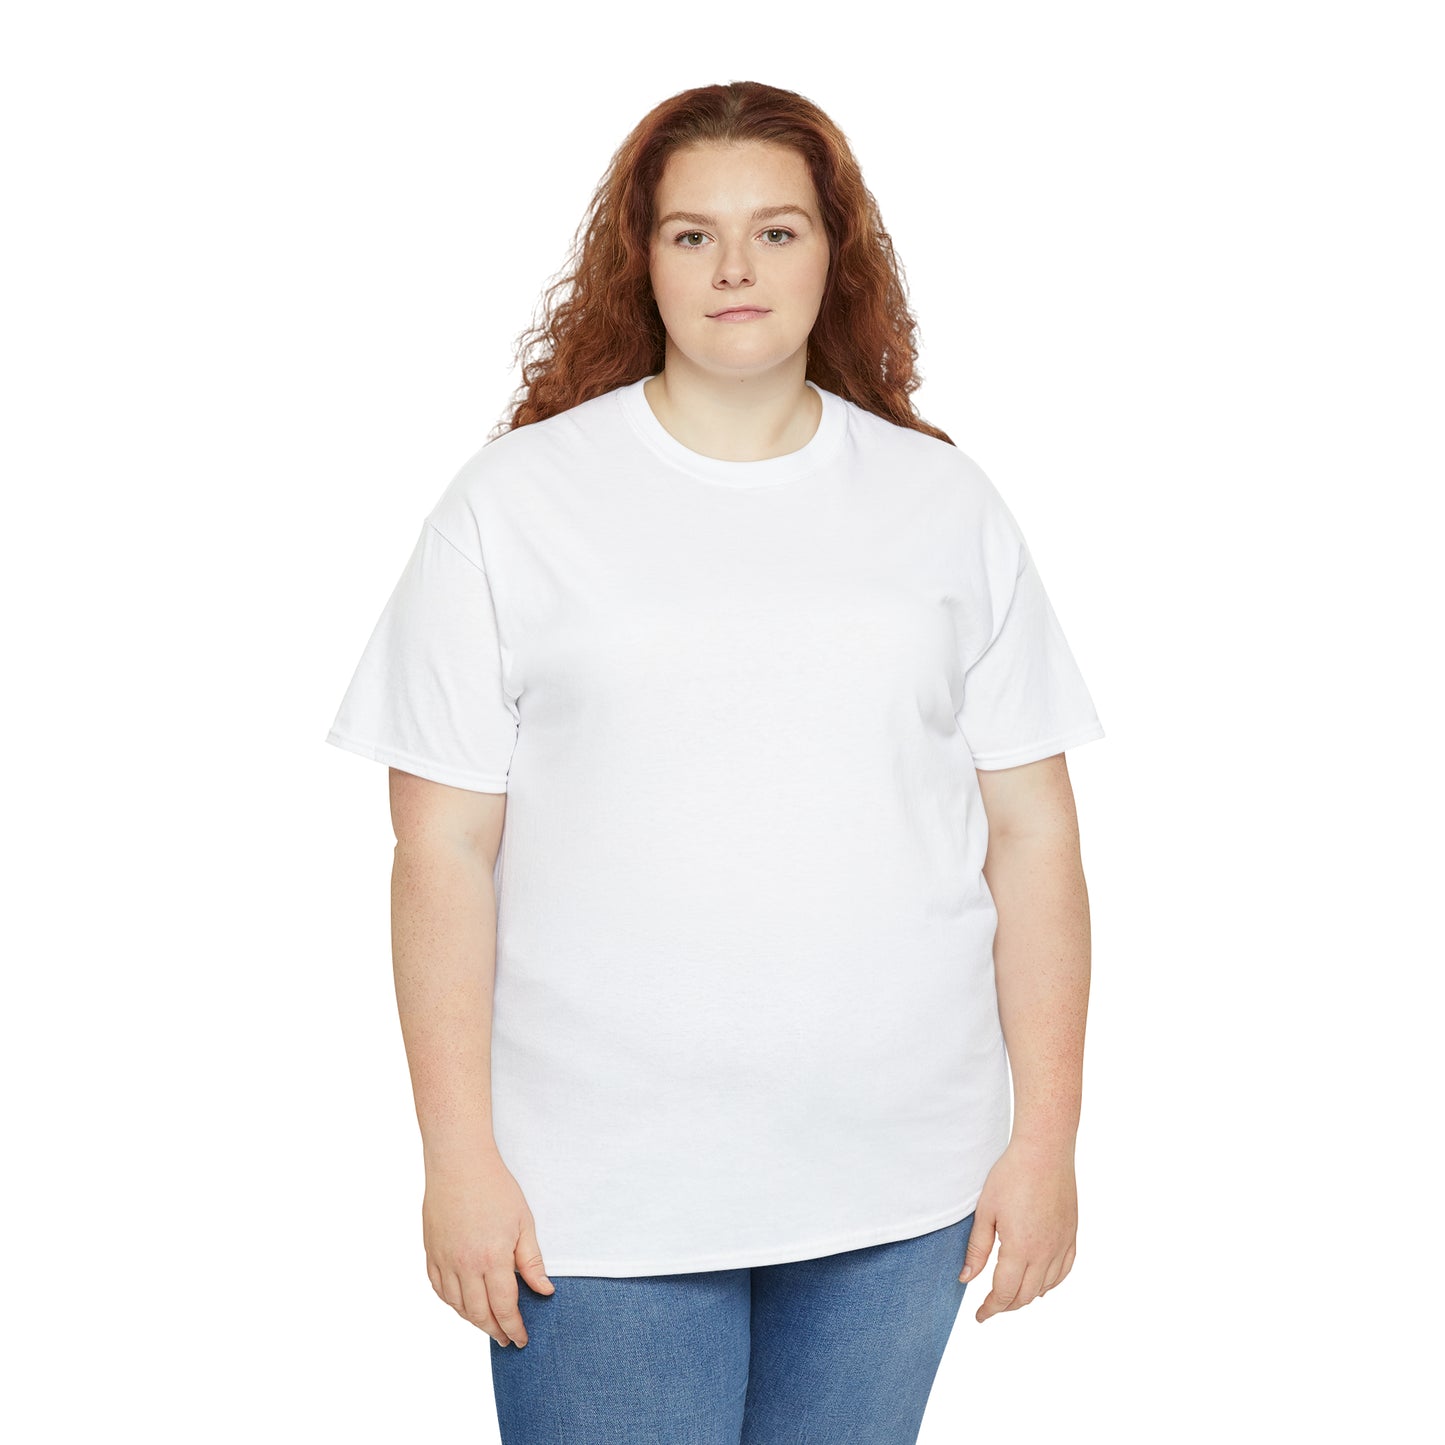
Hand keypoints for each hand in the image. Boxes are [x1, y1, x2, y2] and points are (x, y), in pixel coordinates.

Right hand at [422, 1151, 554, 1346]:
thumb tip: (544, 1291)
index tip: (521, 1338)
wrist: (459, 1164)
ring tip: (488, 1324)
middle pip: (479, 1313)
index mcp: (492, 1258)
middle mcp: (465, 1265)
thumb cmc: (495, 1188)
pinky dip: (451, 1303)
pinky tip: (462, 1304)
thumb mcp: (523, 1222)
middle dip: (495, 1330)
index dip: (514, 1327)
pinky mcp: (431, 1253)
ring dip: (473, 1320)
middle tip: (507, 1338)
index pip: (504, 1307)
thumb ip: (531, 1261)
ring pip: (457, 1306)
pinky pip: (439, 1289)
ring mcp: (445, 1260)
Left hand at [958, 1139, 1077, 1322]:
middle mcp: (1045, 1253)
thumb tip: (966, 1279)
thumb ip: (977, 1249)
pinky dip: (1051, 1283)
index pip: (1005, 1293)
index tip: (981, 1315)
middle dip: (1007, 1305)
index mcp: (1020, 1249)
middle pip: (1026, 1295)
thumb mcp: (985, 1212)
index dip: (991, 1308)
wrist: (1044, 1152)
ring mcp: (1062, 1245)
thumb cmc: (1011, 1176)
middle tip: (991, 1307)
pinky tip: (1041, 1282)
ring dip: (1028, 1296)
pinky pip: (1065, 1270)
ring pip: (1046, 1286)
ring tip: (1011, 1295)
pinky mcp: (1071, 1235)